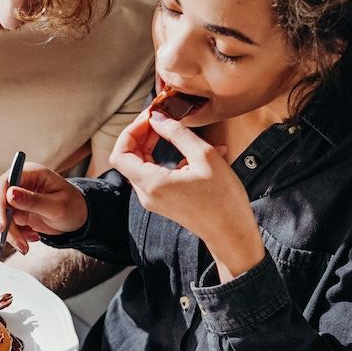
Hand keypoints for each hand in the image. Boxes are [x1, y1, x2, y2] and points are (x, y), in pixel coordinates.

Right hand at [0, 162, 87, 253]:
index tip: (3, 225)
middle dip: (4, 224)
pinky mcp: (14, 213)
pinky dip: (14, 236)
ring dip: (9, 233)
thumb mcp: (57, 206)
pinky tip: (32, 236)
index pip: (3, 184)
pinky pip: (4, 226)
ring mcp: (14, 199)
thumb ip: (33, 200)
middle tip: (18, 242)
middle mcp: (18, 183)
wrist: (78, 217)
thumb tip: (10, 194)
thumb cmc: (73, 206)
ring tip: (28, 242)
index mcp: (29, 173)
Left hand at [109, 111, 264, 277]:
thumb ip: (178, 133)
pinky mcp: (162, 201)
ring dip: (152, 145)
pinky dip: (165, 158)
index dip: (131, 131)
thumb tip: (158, 118)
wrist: (231, 233)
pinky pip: (154, 174)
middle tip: (160, 118)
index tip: (150, 117)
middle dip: (140, 135)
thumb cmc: (222, 198)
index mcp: (152, 183)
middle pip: (127, 158)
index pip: (120, 153)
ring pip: (140, 165)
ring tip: (174, 129)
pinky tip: (190, 151)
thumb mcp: (204, 156)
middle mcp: (147, 193)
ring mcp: (153, 199)